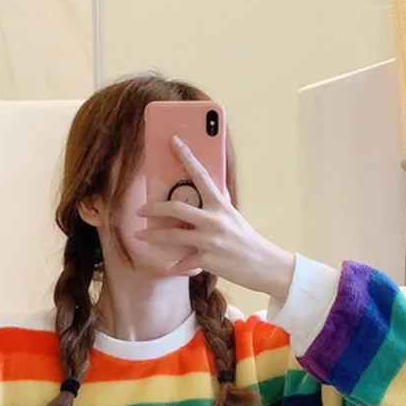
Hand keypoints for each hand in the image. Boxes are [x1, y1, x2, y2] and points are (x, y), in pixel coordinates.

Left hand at [135, 136, 295, 300]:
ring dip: (152, 235)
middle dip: (153, 208)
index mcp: (221, 204)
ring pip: (172, 235)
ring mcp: (210, 240)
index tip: (173, 141)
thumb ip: (215, 206)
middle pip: (175, 207)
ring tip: (140, 234)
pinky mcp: (207, 260)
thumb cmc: (246, 239)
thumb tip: (195, 197)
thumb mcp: (232, 216)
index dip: (186, 156)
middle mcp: (214, 220)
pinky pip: (183, 261)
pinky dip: (175, 264)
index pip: (200, 174)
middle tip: (140, 209)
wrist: (264, 264)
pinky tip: (170, 265)